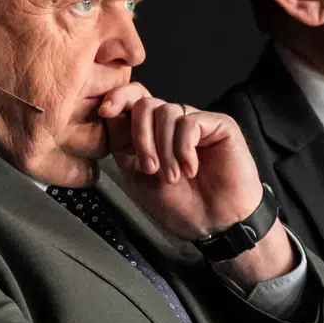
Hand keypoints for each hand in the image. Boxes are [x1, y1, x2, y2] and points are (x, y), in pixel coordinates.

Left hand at [101, 84, 264, 238]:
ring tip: (173, 177)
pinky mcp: (219, 125)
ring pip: (166, 113)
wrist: (212, 224)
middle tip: (150, 169)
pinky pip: (189, 123)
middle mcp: (171, 123)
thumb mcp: (136, 175)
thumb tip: (109, 111)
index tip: (105, 111)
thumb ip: (122, 143)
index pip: (131, 99)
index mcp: (149, 132)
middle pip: (145, 103)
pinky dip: (184, 149)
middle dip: (141, 136)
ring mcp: (195, 121)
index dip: (117, 98)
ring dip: (164, 149)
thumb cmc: (178, 205)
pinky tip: (191, 169)